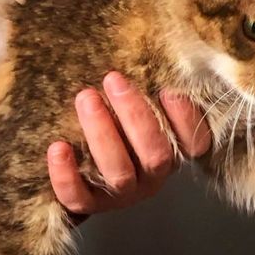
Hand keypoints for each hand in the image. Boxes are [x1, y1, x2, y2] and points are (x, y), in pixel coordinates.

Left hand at [47, 71, 211, 214]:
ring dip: (103, 134)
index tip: (168, 90)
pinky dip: (67, 174)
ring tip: (86, 98)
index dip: (186, 120)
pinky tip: (58, 146)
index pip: (196, 144)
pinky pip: (80, 197)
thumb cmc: (116, 122)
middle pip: (155, 155)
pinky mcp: (92, 204)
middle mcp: (153, 176)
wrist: (81, 164)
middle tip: (113, 79)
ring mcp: (124, 194)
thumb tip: (149, 51)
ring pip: (119, 173)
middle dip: (135, 115)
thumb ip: (149, 90)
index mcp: (173, 152)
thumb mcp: (137, 106)